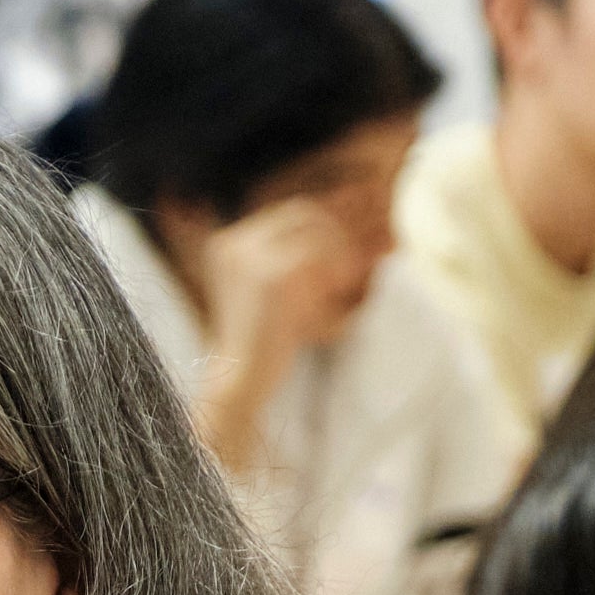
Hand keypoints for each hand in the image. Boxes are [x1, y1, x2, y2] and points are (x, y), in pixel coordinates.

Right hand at [198, 196, 367, 378]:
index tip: (357, 233)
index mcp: (229, 245)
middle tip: (365, 250)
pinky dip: (337, 266)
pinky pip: (319, 251)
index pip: (287, 214)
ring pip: (314, 227)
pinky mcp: (270, 274)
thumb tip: (353, 216)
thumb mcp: (284, 292)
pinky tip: (340, 290)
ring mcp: (249, 255)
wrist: (242, 382)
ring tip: (348, 280)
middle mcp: (234, 243)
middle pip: (301, 211)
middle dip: (338, 230)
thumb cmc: (269, 343)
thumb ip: (305, 259)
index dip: (326, 222)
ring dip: (340, 249)